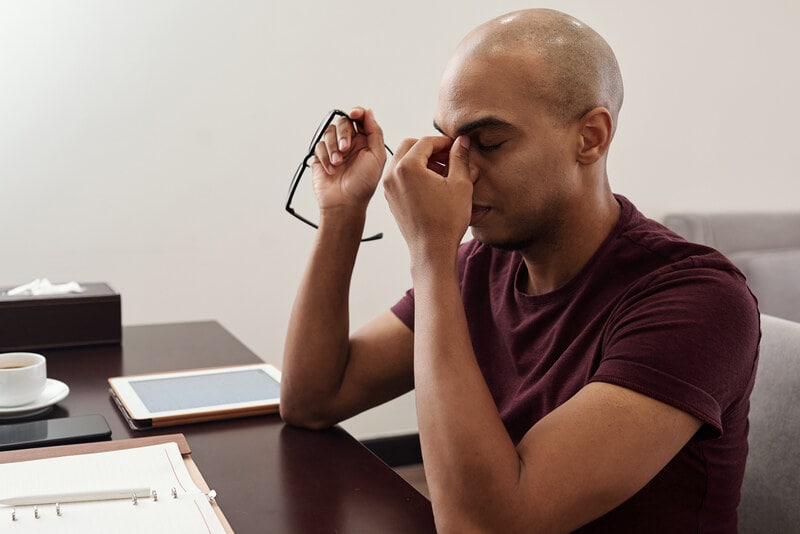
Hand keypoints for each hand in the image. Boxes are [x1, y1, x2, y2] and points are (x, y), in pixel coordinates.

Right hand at [311, 108, 386, 212]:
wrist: (344, 203)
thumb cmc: (363, 184)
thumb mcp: (377, 156)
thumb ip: (374, 132)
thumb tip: (368, 111)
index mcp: (365, 142)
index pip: (360, 118)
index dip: (356, 112)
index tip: (354, 114)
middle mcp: (350, 143)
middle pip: (343, 122)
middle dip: (343, 133)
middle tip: (345, 149)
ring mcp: (334, 150)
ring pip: (329, 133)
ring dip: (333, 147)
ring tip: (338, 163)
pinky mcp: (321, 157)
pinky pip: (319, 146)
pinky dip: (325, 157)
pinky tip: (331, 170)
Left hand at [383, 135, 474, 260]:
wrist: (432, 250)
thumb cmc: (446, 220)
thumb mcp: (460, 184)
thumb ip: (459, 157)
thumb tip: (461, 141)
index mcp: (407, 167)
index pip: (426, 141)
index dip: (444, 142)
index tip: (456, 147)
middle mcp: (392, 174)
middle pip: (410, 146)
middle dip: (430, 147)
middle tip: (448, 156)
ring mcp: (389, 187)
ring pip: (403, 160)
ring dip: (421, 159)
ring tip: (443, 171)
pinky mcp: (390, 198)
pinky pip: (399, 175)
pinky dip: (414, 172)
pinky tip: (433, 183)